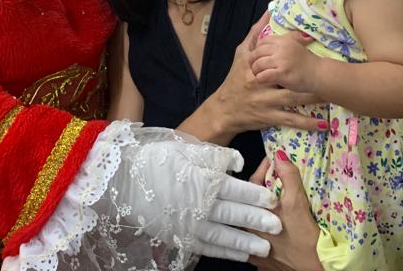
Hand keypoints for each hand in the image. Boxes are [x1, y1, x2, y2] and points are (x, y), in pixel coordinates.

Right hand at [125, 139, 280, 261]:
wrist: (125, 181)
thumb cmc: (157, 159)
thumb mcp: (186, 148)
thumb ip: (215, 155)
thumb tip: (241, 162)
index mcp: (201, 180)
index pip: (235, 189)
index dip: (256, 195)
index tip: (273, 200)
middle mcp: (198, 205)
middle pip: (233, 214)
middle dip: (257, 220)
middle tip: (277, 226)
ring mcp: (189, 223)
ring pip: (223, 235)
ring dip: (245, 242)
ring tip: (264, 248)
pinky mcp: (180, 236)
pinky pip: (207, 247)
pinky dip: (225, 252)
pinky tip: (240, 255)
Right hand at [197, 17, 324, 141]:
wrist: (224, 110)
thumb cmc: (235, 79)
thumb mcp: (241, 54)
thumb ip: (255, 34)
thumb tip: (269, 11)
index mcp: (253, 65)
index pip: (274, 54)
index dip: (292, 47)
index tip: (310, 40)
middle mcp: (259, 82)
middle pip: (289, 78)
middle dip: (309, 76)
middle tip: (329, 72)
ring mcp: (265, 101)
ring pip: (294, 98)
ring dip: (314, 98)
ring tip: (332, 95)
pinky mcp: (269, 117)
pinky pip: (291, 120)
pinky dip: (307, 123)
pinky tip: (322, 124)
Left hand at [248, 152, 321, 270]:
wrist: (314, 270)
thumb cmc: (306, 239)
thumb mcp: (298, 205)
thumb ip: (289, 178)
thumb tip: (280, 156)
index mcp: (255, 213)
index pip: (253, 182)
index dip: (263, 168)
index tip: (273, 160)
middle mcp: (248, 229)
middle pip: (248, 201)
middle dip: (258, 187)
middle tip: (271, 177)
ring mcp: (252, 245)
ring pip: (248, 220)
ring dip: (256, 208)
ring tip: (269, 199)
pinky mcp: (259, 260)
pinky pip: (252, 240)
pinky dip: (257, 230)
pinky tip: (265, 226)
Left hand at [249, 33, 318, 92]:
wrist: (318, 73)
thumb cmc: (305, 60)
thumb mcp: (296, 43)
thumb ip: (288, 35)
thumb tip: (277, 18)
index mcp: (282, 40)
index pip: (262, 42)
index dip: (257, 49)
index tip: (259, 56)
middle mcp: (280, 48)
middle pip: (257, 52)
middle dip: (253, 60)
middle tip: (254, 67)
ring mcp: (281, 60)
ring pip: (258, 64)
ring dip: (256, 71)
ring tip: (258, 74)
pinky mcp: (282, 73)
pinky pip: (264, 75)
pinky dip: (261, 78)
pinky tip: (263, 80)